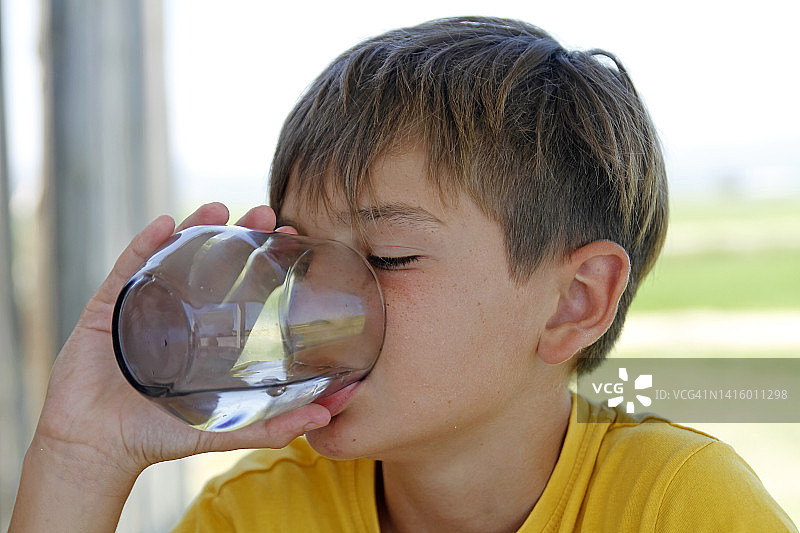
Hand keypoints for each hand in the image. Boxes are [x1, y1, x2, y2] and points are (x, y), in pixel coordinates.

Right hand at [10, 203, 329, 531]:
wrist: (98, 447)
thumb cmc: (158, 436)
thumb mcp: (222, 428)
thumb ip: (271, 425)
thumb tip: (326, 416)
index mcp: (205, 333)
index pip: (240, 285)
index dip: (264, 260)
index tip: (290, 236)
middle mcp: (177, 313)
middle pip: (210, 262)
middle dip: (237, 233)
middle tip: (265, 213)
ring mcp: (143, 306)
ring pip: (170, 255)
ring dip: (193, 225)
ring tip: (219, 207)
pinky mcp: (108, 308)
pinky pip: (127, 267)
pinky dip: (144, 242)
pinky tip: (165, 223)